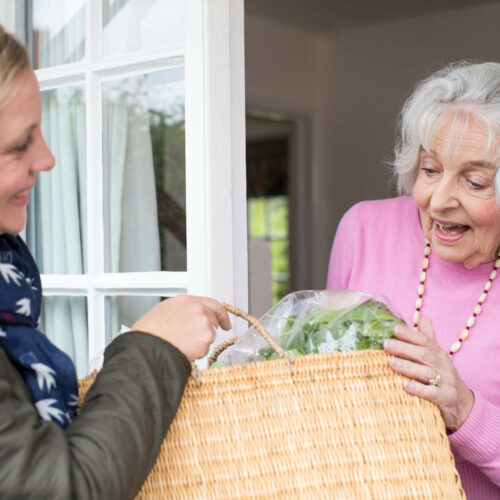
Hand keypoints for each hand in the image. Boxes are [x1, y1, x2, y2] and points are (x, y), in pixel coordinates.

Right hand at [131, 295, 231, 360]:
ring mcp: (204, 324)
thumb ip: (183, 310)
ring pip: (209, 335)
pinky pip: (206, 348)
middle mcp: (198, 309)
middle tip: (196, 339)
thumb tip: (190, 316)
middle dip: (207, 331)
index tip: (225, 322)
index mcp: (187, 300)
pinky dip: (197, 352)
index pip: (213, 304)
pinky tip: (183, 350)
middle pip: (213, 321)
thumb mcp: (165, 310)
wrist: (147, 348)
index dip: (221, 315)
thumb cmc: (149, 332)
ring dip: (200, 342)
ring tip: (181, 344)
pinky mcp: (205, 340)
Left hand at [383, 316, 473, 431]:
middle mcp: (443, 365)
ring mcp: (446, 382)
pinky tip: (405, 386)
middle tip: (386, 344)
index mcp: (438, 353)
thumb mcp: (437, 357)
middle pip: (423, 354)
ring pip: (427, 372)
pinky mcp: (446, 398)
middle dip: (404, 348)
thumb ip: (428, 339)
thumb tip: (424, 317)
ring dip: (408, 367)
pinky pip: (433, 394)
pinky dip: (419, 389)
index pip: (424, 341)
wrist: (462, 405)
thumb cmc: (442, 376)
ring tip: (390, 363)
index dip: (410, 334)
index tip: (395, 329)